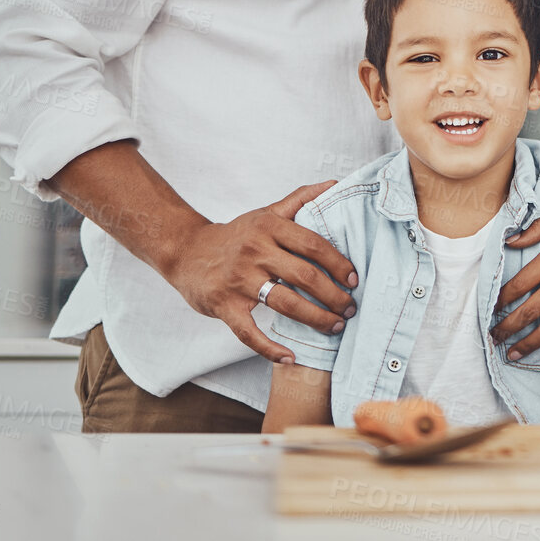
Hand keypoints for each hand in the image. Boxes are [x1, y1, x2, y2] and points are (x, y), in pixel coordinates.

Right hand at [165, 180, 356, 364]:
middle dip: (334, 296)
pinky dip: (270, 349)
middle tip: (350, 308)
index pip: (313, 244)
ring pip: (285, 304)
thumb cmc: (236, 235)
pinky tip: (290, 357)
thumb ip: (299, 199)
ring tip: (334, 326)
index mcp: (269, 228)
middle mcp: (255, 251)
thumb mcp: (266, 213)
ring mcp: (239, 280)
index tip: (353, 279)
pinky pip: (249, 332)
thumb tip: (334, 183)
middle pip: (305, 276)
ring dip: (316, 319)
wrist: (186, 251)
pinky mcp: (224, 305)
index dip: (338, 263)